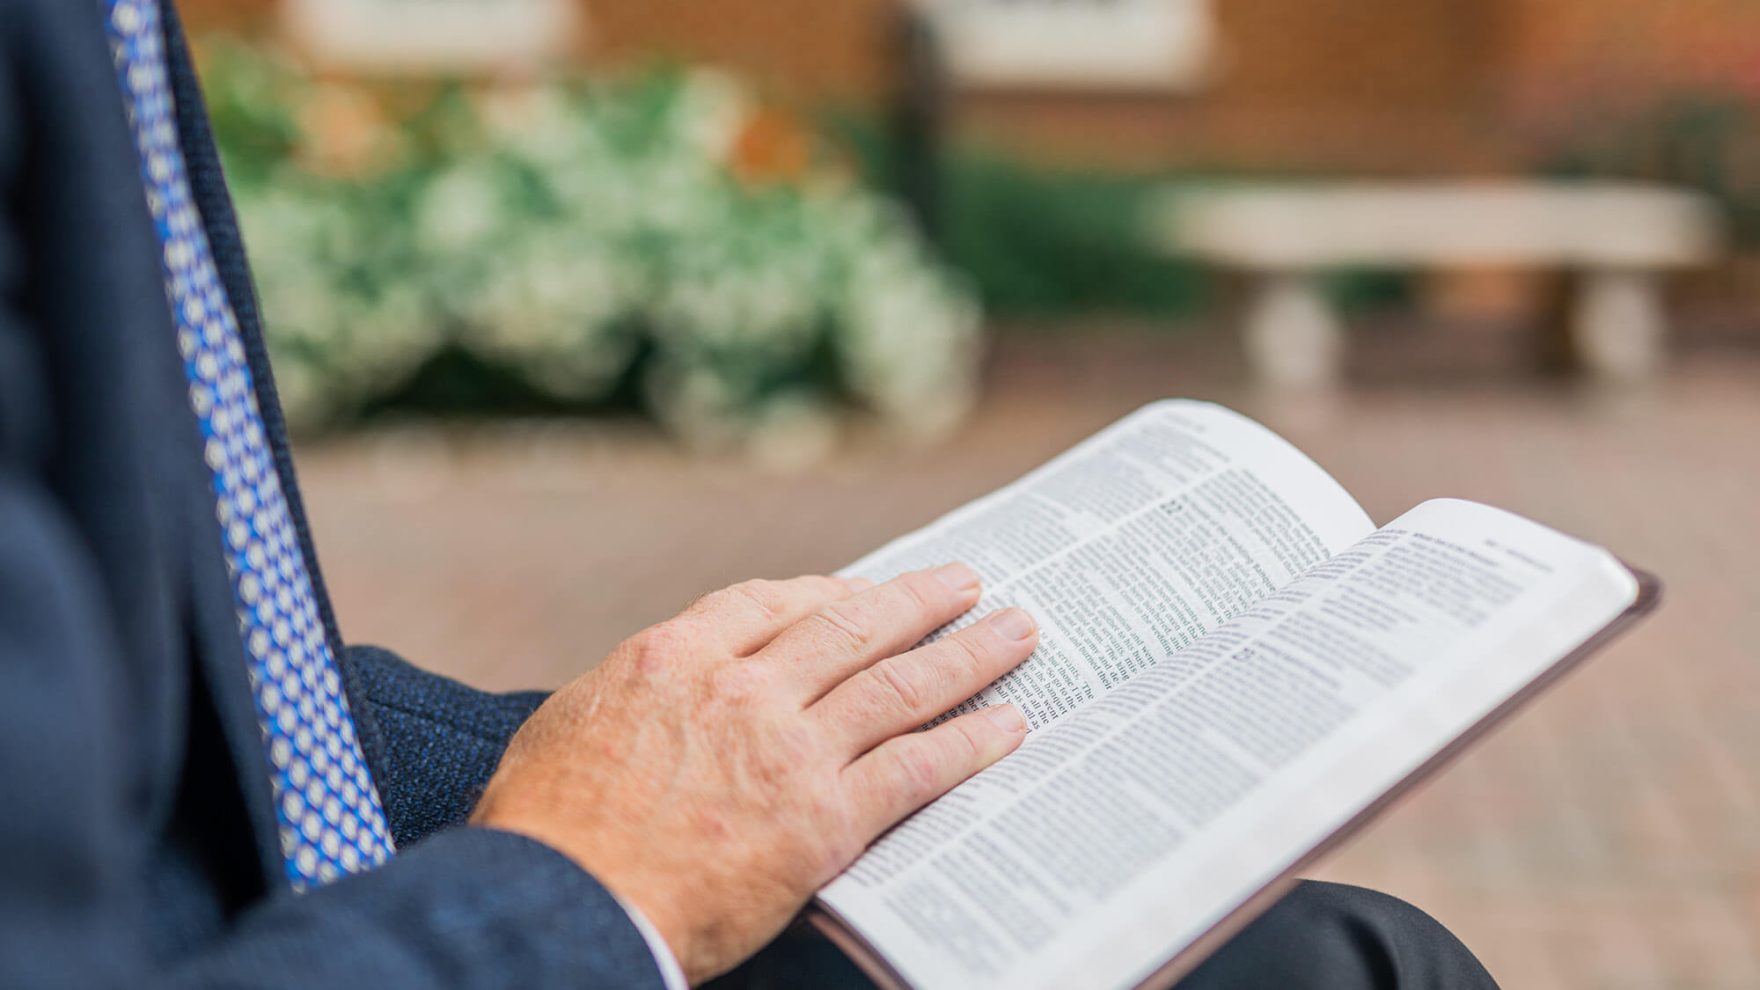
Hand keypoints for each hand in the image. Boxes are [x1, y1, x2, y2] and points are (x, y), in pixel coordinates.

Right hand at [471, 564, 1037, 982]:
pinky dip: (970, 742)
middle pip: (853, 625)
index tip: (864, 590)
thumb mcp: (569, 722)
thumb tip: (655, 688)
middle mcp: (742, 686)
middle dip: (919, 601)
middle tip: (968, 584)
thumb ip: (632, 691)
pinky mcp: (824, 821)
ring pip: (900, 684)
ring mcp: (788, 750)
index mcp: (675, 655)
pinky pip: (915, 767)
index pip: (773, 601)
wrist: (564, 903)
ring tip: (1017, 633)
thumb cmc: (545, 828)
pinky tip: (1009, 726)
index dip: (830, 592)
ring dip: (969, 655)